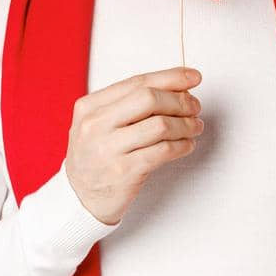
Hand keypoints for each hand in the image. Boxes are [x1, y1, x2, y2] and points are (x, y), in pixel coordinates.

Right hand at [62, 66, 204, 224]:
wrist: (80, 197)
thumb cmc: (96, 156)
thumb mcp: (99, 124)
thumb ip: (128, 105)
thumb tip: (176, 86)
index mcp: (89, 106)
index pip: (136, 83)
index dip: (170, 77)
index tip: (193, 77)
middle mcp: (95, 125)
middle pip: (149, 98)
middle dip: (180, 100)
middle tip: (195, 107)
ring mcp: (108, 149)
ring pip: (160, 125)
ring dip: (186, 124)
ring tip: (194, 127)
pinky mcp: (124, 172)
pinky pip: (163, 151)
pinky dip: (182, 145)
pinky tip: (186, 145)